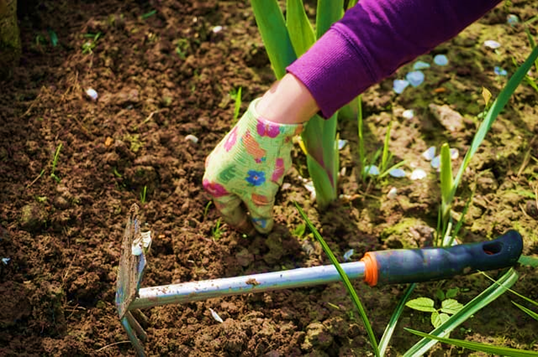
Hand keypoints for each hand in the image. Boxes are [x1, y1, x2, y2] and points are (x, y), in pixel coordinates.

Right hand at [203, 98, 303, 233]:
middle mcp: (213, 170)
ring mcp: (223, 155)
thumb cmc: (260, 163)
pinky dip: (255, 176)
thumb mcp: (262, 196)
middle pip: (232, 197)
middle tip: (261, 219)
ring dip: (253, 192)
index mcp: (214, 186)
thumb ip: (261, 216)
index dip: (244, 226)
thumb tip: (262, 229)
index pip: (229, 214)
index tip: (256, 233)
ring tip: (269, 196)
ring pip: (239, 182)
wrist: (269, 122)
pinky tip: (269, 175)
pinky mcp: (235, 143)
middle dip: (248, 208)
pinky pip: (244, 168)